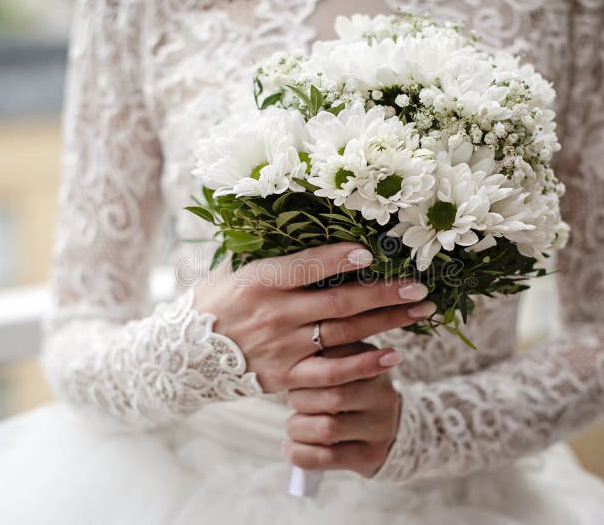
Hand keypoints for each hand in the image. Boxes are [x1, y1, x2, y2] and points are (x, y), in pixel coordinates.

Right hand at [194, 243, 435, 392]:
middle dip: (385, 292)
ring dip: (387, 322)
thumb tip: (309, 228)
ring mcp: (283, 348)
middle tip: (420, 285)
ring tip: (420, 311)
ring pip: (345, 333)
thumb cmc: (212, 304)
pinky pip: (332, 373)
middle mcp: (275, 314)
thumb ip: (271, 256)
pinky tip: (393, 356)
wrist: (183, 357)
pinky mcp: (286, 376)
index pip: (308, 266)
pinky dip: (363, 365)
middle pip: (340, 302)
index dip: (342, 259)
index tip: (373, 253)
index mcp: (259, 281)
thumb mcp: (231, 269)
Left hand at [282, 343, 401, 477]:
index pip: (336, 361)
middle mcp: (383, 395)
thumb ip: (325, 356)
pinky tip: (290, 447)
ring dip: (298, 428)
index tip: (297, 373)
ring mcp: (381, 428)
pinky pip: (328, 457)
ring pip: (328, 429)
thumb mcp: (345, 366)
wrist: (383, 429)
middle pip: (333, 396)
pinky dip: (301, 454)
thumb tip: (293, 355)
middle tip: (294, 401)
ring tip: (293, 426)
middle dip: (300, 400)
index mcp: (373, 365)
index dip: (308, 369)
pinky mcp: (371, 455)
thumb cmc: (349, 390)